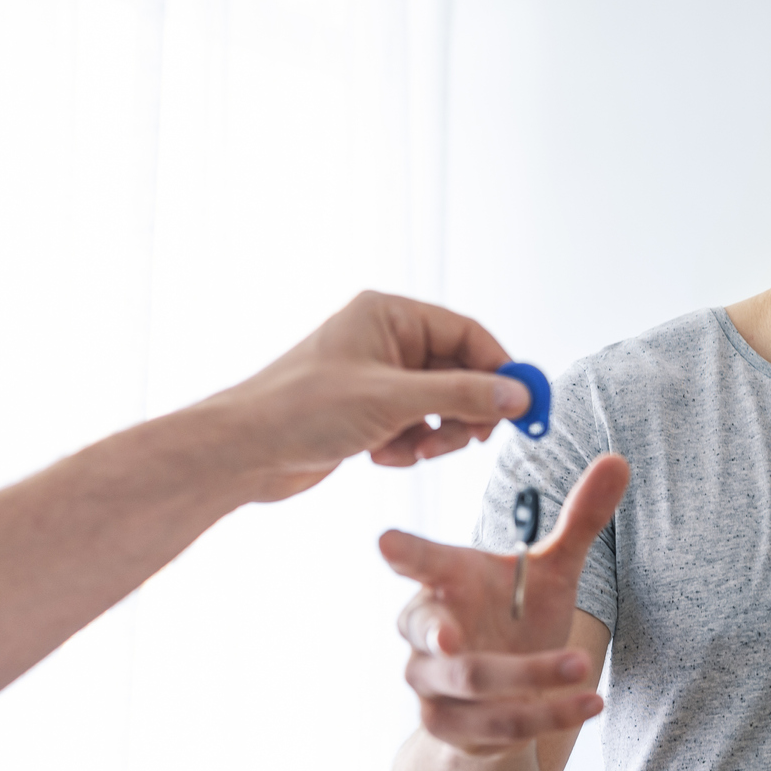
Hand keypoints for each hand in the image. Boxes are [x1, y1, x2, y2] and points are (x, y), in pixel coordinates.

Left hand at [196, 291, 535, 504]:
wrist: (244, 452)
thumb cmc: (298, 409)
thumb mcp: (394, 401)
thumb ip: (463, 396)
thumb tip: (517, 395)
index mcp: (389, 316)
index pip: (468, 334)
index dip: (501, 370)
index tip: (525, 403)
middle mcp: (385, 342)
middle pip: (459, 373)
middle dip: (464, 411)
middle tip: (469, 439)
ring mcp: (377, 379)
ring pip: (440, 406)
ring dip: (435, 435)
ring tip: (411, 450)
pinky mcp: (368, 412)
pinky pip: (416, 428)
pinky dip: (408, 447)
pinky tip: (381, 455)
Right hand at [382, 455, 630, 755]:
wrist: (503, 699)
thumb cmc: (516, 618)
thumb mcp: (551, 572)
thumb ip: (579, 521)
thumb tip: (619, 460)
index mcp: (446, 582)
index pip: (418, 563)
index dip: (403, 553)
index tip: (386, 542)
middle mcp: (427, 633)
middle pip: (430, 633)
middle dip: (444, 637)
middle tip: (453, 636)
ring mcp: (432, 684)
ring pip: (472, 682)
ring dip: (529, 677)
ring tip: (582, 666)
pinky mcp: (449, 727)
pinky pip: (498, 724)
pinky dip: (548, 715)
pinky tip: (589, 703)